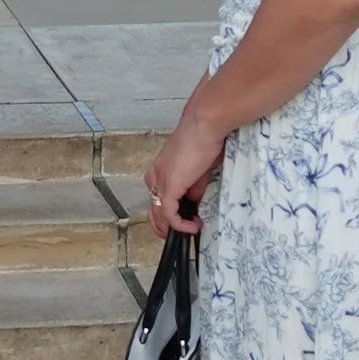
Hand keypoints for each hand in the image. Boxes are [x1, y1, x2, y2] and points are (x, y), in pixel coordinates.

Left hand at [145, 101, 225, 236]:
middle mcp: (155, 177)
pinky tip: (193, 227)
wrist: (204, 126)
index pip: (159, 198)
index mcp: (160, 170)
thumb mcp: (199, 169)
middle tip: (184, 232)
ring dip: (174, 228)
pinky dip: (180, 225)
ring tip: (190, 231)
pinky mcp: (168, 187)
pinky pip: (169, 215)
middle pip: (153, 210)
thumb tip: (193, 199)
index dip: (170, 213)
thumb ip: (194, 185)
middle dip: (167, 226)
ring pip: (158, 215)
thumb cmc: (205, 139)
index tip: (188, 219)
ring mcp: (160, 182)